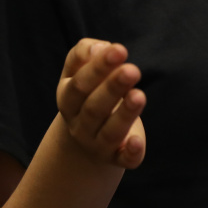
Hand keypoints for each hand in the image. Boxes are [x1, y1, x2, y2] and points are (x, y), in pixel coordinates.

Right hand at [57, 39, 145, 168]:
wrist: (86, 134)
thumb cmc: (88, 90)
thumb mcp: (77, 69)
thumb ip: (84, 52)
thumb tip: (99, 48)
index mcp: (68, 100)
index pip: (79, 84)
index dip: (99, 67)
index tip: (119, 49)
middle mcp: (80, 125)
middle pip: (94, 108)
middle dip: (113, 88)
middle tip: (132, 70)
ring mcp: (97, 144)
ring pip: (111, 132)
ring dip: (125, 114)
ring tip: (139, 95)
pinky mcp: (117, 157)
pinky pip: (124, 160)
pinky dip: (131, 153)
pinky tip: (137, 141)